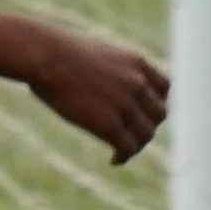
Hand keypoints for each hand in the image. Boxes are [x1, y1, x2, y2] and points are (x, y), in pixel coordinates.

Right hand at [31, 33, 168, 164]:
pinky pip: (128, 147)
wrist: (47, 56)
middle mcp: (138, 83)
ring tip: (121, 150)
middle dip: (147, 125)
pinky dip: (124, 156)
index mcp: (136, 62)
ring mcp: (126, 105)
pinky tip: (113, 159)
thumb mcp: (96, 51)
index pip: (163, 87)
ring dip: (136, 144)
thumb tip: (100, 76)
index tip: (143, 112)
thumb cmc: (59, 50)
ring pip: (146, 134)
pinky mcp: (110, 125)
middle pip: (158, 113)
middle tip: (131, 134)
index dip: (156, 102)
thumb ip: (110, 66)